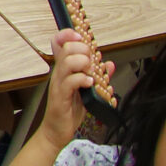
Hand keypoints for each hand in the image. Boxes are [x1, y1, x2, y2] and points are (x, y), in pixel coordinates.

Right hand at [39, 30, 99, 145]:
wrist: (56, 131)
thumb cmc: (70, 110)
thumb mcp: (87, 90)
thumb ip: (98, 75)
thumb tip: (109, 64)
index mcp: (64, 69)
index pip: (59, 43)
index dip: (68, 35)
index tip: (80, 36)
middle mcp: (59, 74)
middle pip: (66, 49)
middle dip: (82, 49)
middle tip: (90, 60)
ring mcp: (58, 84)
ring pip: (67, 62)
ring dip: (82, 63)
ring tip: (90, 73)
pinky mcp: (60, 97)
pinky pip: (70, 82)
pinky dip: (82, 79)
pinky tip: (89, 84)